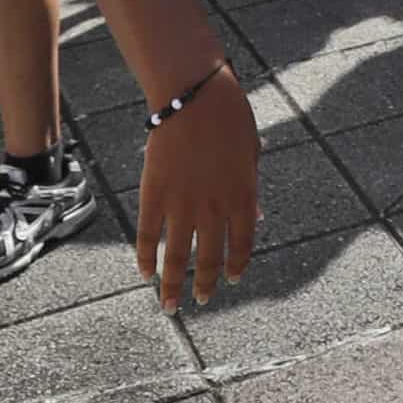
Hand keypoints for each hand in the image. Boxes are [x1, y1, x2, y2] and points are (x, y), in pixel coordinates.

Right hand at [133, 79, 259, 309]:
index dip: (236, 265)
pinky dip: (145, 257)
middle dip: (206, 284)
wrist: (195, 97)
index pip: (242, 243)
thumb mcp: (251, 155)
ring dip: (173, 284)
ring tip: (170, 305)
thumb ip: (250, 190)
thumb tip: (257, 217)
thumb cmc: (230, 119)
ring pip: (177, 256)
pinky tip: (145, 273)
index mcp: (242, 197)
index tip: (232, 280)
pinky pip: (148, 235)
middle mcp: (214, 207)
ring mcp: (182, 204)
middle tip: (202, 300)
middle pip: (210, 257)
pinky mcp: (154, 195)